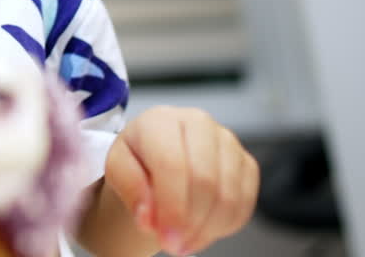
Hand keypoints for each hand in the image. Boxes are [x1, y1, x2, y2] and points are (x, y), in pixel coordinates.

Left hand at [105, 106, 258, 255]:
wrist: (157, 156)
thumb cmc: (137, 160)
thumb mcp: (117, 169)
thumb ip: (130, 189)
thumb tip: (148, 218)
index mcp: (161, 120)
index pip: (172, 165)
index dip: (172, 207)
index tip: (165, 238)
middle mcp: (199, 123)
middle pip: (206, 180)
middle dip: (191, 221)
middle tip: (174, 245)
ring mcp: (228, 142)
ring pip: (229, 195)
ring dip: (207, 228)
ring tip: (184, 242)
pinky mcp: (246, 162)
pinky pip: (244, 202)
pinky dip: (224, 225)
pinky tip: (201, 230)